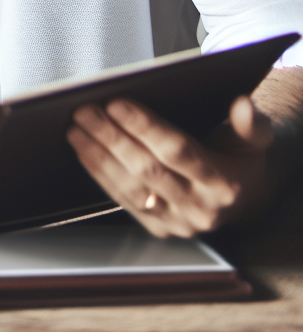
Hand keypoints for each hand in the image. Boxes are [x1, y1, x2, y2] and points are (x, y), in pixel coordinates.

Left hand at [67, 95, 273, 237]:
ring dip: (97, 155)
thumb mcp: (254, 138)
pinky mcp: (159, 229)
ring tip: (76, 127)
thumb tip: (243, 106)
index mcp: (224, 183)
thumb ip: (251, 123)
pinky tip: (83, 150)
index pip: (176, 150)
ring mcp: (178, 223)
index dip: (144, 126)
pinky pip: (123, 201)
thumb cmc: (241, 159)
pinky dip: (99, 174)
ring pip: (130, 187)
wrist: (245, 198)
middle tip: (85, 110)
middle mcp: (201, 209)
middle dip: (111, 137)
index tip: (115, 102)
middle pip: (146, 168)